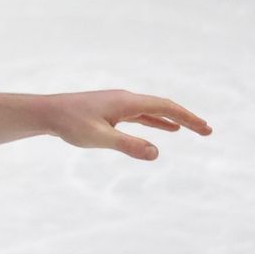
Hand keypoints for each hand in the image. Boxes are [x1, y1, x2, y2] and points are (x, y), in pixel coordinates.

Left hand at [44, 90, 211, 160]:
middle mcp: (125, 99)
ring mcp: (118, 104)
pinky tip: (165, 130)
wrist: (47, 113)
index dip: (187, 117)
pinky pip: (141, 115)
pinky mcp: (111, 110)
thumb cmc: (70, 124)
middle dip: (186, 118)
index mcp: (126, 102)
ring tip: (192, 130)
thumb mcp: (99, 138)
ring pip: (153, 110)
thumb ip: (128, 145)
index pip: (165, 106)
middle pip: (163, 106)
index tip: (205, 129)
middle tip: (207, 131)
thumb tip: (156, 153)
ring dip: (173, 120)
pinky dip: (157, 121)